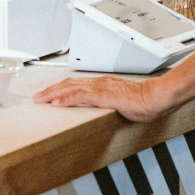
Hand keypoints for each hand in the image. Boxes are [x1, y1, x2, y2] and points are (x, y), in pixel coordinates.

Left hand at [33, 74, 172, 121]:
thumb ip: (110, 104)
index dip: (59, 89)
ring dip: (53, 93)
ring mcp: (100, 87)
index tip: (48, 95)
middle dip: (50, 91)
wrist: (157, 97)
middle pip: (68, 84)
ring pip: (70, 88)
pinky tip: (57, 103)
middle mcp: (98, 83)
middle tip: (37, 97)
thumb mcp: (122, 103)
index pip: (75, 85)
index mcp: (102, 84)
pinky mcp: (104, 95)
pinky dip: (66, 99)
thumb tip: (103, 111)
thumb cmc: (145, 101)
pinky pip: (80, 95)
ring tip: (40, 100)